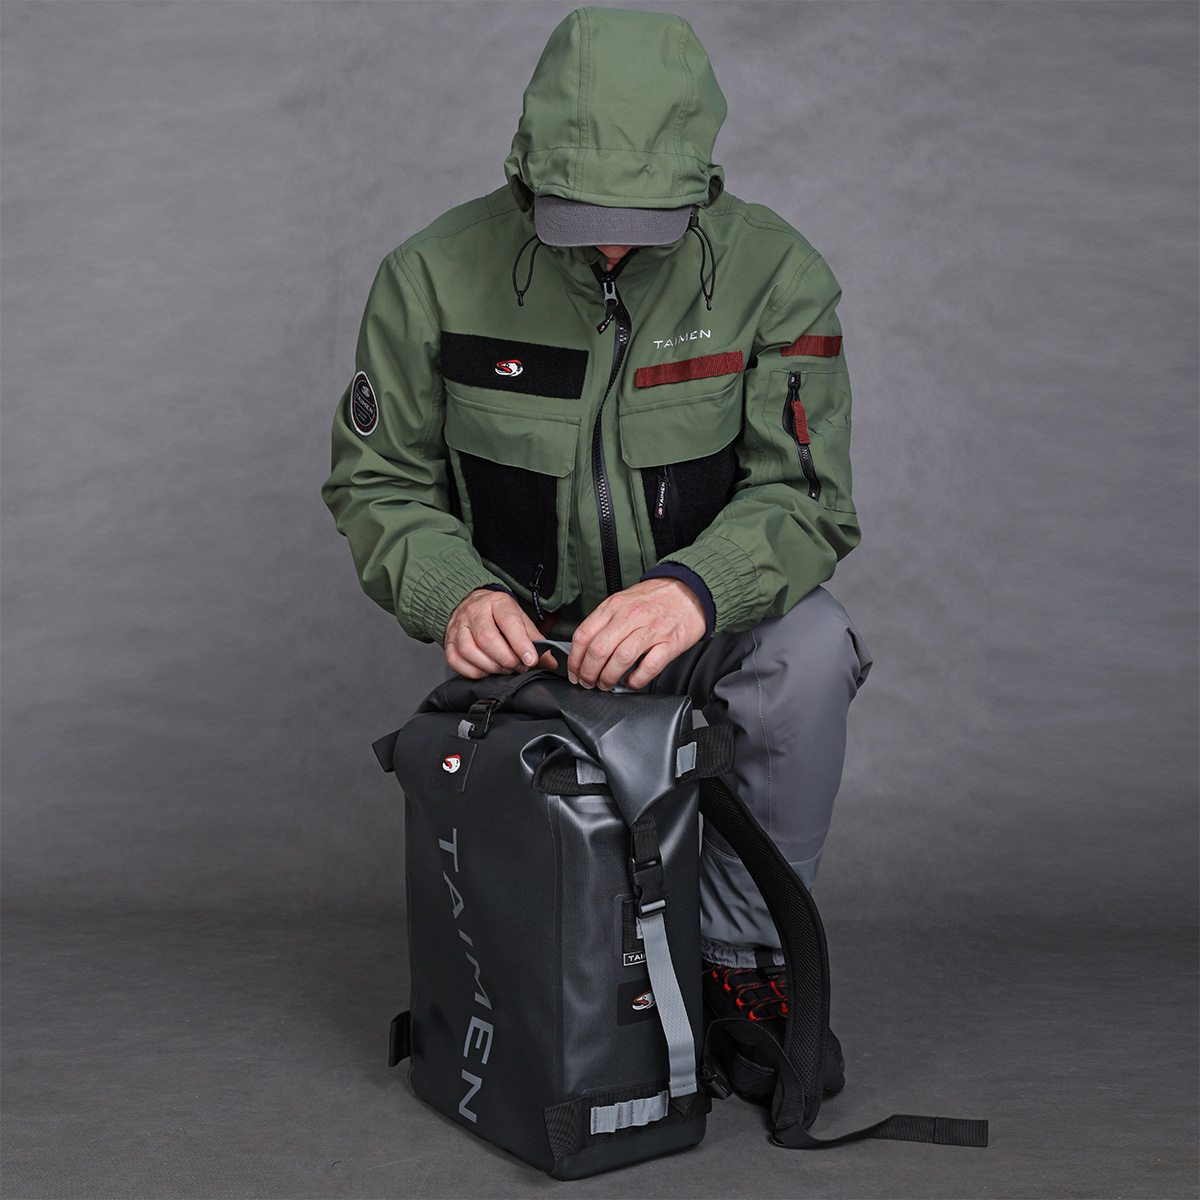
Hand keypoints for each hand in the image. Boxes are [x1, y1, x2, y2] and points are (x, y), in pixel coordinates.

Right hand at [444, 589, 556, 678]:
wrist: (472, 603)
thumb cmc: (498, 614)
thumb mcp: (520, 619)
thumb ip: (535, 640)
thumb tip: (550, 662)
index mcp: (497, 602)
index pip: (509, 622)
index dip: (520, 643)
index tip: (530, 660)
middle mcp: (475, 611)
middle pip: (487, 639)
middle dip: (506, 659)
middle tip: (518, 666)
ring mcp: (459, 625)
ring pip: (470, 651)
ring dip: (490, 667)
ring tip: (504, 669)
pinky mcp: (448, 640)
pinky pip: (456, 660)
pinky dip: (472, 671)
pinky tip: (485, 671)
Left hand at [567, 578, 705, 690]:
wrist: (690, 590)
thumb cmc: (656, 599)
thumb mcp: (624, 600)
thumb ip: (605, 621)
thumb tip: (586, 649)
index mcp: (614, 606)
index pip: (583, 635)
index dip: (574, 660)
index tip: (574, 672)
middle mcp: (630, 616)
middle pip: (598, 650)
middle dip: (588, 673)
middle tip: (588, 683)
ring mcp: (651, 630)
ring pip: (620, 659)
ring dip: (608, 678)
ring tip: (606, 684)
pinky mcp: (670, 643)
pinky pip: (649, 667)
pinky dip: (636, 680)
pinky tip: (632, 682)